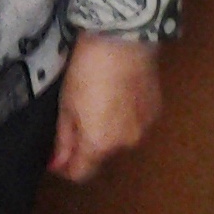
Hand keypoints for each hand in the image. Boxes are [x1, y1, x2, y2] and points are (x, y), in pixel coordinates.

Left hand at [49, 32, 161, 182]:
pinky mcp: (156, 112)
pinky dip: (125, 117)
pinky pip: (135, 124)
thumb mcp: (67, 104)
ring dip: (108, 130)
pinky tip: (118, 94)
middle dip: (87, 143)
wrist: (124, 40)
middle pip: (101, 155)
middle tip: (77, 115)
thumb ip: (64, 140)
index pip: (81, 173)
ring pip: (119, 139)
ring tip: (99, 100)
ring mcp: (145, 129)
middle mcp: (126, 144)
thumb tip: (57, 165)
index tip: (57, 156)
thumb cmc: (87, 70)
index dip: (66, 168)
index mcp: (99, 144)